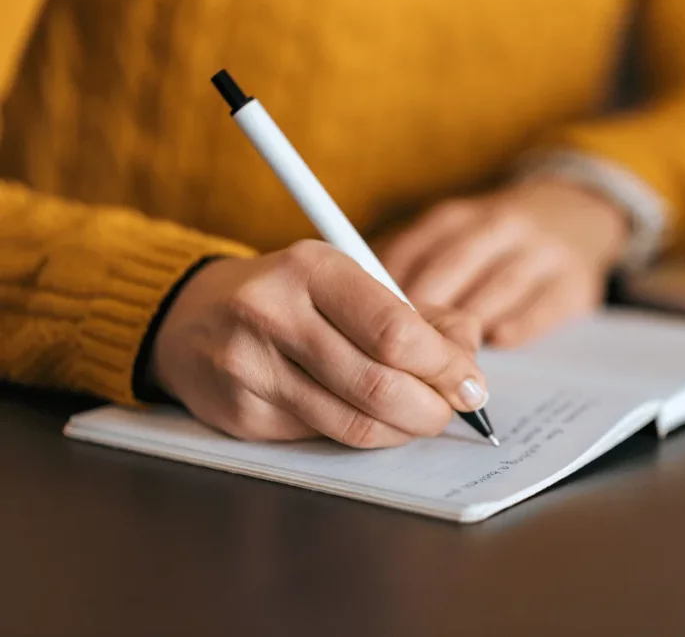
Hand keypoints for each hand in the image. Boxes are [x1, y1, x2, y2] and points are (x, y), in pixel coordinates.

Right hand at [149, 240, 487, 447]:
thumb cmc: (292, 297)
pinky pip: (323, 438)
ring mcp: (251, 367)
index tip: (471, 382)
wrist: (192, 317)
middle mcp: (274, 313)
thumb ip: (418, 314)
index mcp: (312, 268)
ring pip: (353, 422)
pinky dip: (363, 435)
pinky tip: (372, 419)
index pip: (395, 330)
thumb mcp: (351, 282)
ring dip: (403, 429)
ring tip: (419, 417)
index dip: (445, 366)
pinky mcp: (241, 414)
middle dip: (431, 408)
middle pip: (379, 383)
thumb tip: (468, 356)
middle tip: (451, 410)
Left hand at [379, 179, 629, 346]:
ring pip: (498, 286)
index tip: (369, 322)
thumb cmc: (495, 242)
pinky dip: (519, 325)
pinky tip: (498, 341)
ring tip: (444, 359)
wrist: (576, 216)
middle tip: (402, 351)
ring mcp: (541, 252)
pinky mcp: (574, 282)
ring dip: (469, 324)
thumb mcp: (454, 237)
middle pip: (454, 266)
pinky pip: (544, 305)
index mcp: (460, 217)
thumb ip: (412, 265)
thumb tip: (357, 305)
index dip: (390, 288)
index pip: (416, 249)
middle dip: (425, 310)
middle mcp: (501, 226)